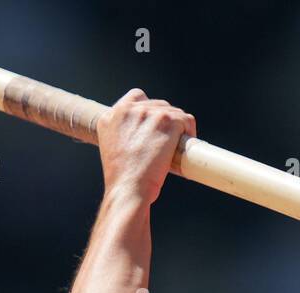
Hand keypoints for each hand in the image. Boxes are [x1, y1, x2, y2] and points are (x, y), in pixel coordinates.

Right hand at [96, 89, 195, 205]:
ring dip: (178, 127)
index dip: (149, 111)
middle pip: (157, 105)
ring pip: (173, 112)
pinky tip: (186, 143)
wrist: (128, 188)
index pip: (135, 98)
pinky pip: (186, 119)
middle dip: (165, 121)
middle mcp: (128, 110)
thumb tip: (144, 137)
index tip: (154, 126)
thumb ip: (124, 135)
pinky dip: (189, 131)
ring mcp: (148, 113)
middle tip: (168, 140)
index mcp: (110, 116)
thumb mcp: (114, 150)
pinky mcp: (166, 120)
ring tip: (177, 145)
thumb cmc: (122, 179)